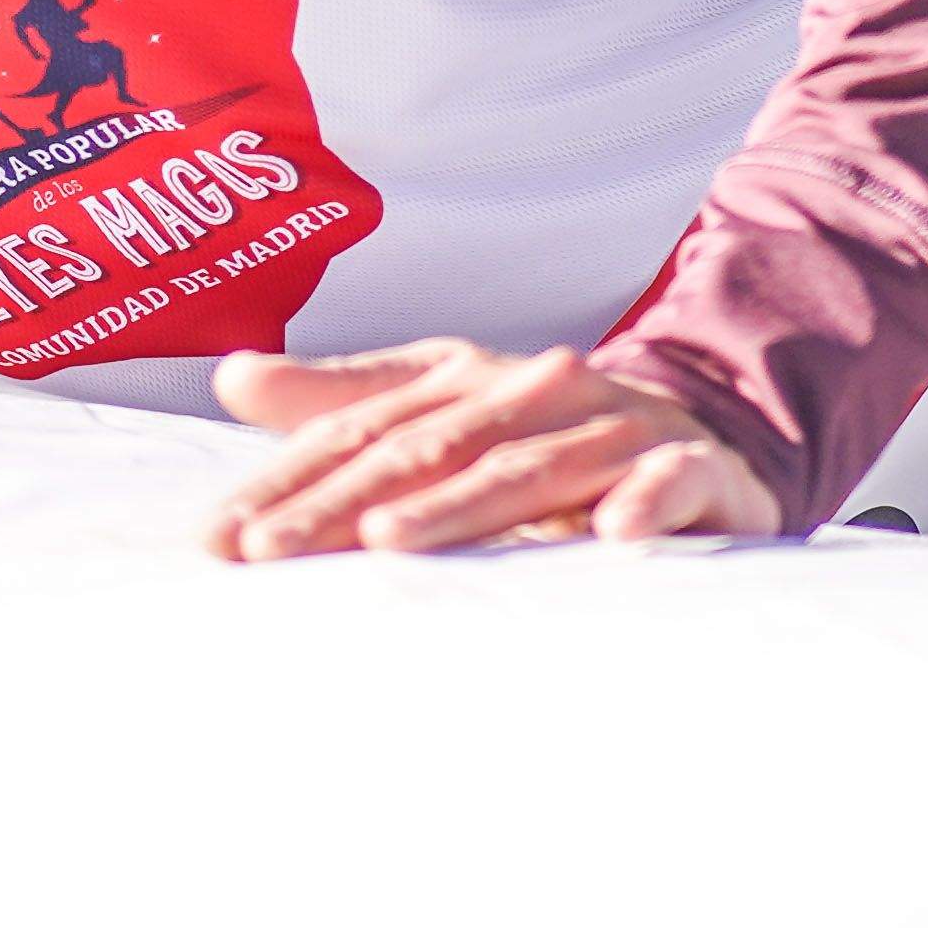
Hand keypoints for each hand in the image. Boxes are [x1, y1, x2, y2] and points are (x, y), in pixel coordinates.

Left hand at [202, 338, 777, 559]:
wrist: (708, 434)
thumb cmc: (547, 436)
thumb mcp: (444, 411)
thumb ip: (341, 404)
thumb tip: (230, 377)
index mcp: (466, 382)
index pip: (363, 435)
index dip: (288, 484)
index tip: (219, 540)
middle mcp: (533, 394)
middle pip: (428, 450)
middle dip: (345, 504)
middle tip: (272, 551)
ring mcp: (615, 430)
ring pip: (529, 468)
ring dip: (463, 504)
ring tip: (391, 542)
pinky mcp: (694, 469)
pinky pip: (670, 481)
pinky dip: (645, 500)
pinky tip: (612, 531)